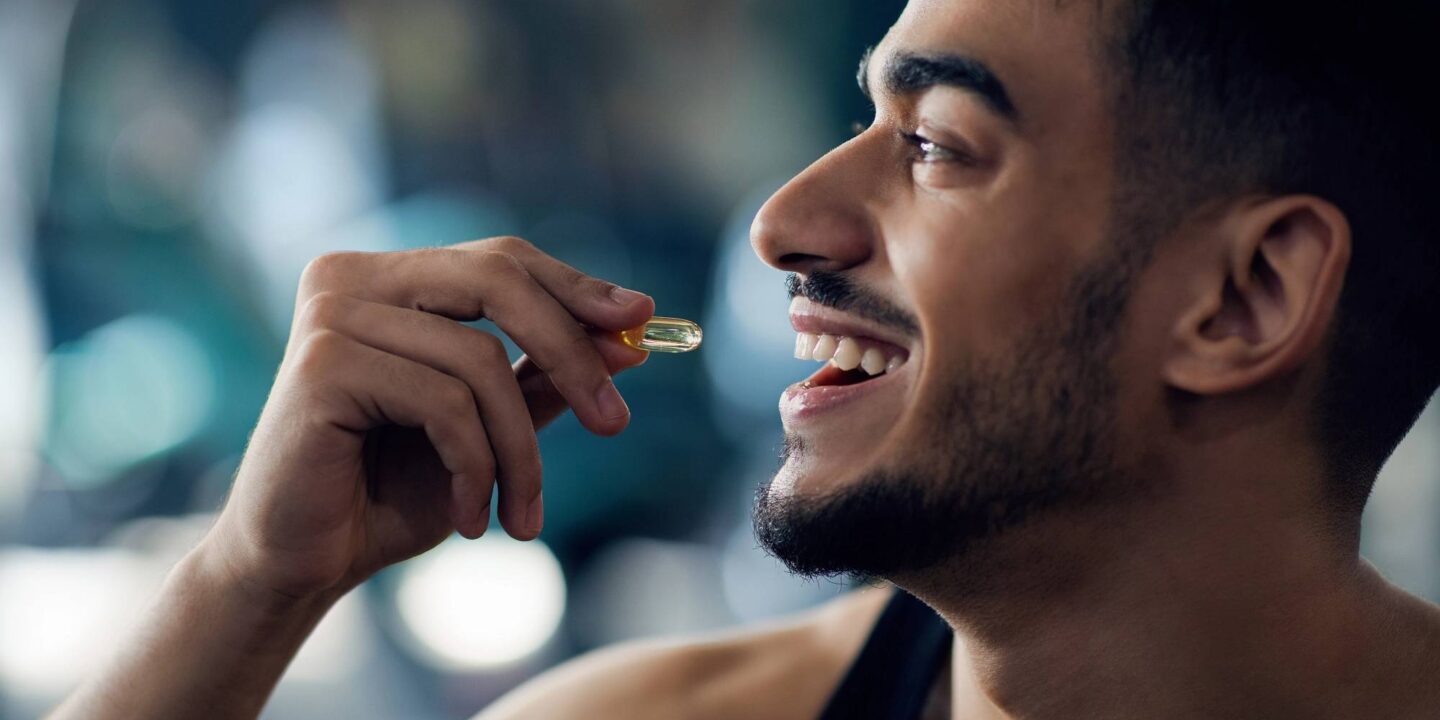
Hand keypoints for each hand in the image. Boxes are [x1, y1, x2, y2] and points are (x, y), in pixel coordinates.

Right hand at [204, 237, 653, 601]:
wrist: (303, 563)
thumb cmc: (390, 491)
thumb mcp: (488, 428)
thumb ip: (544, 377)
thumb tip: (632, 335)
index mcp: (389, 278)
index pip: (501, 260)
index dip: (576, 287)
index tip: (642, 320)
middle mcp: (352, 278)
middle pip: (498, 281)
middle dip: (571, 352)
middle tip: (616, 422)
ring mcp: (331, 315)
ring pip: (480, 362)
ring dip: (520, 453)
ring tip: (522, 516)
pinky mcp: (321, 364)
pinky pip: (444, 404)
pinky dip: (475, 467)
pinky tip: (470, 516)